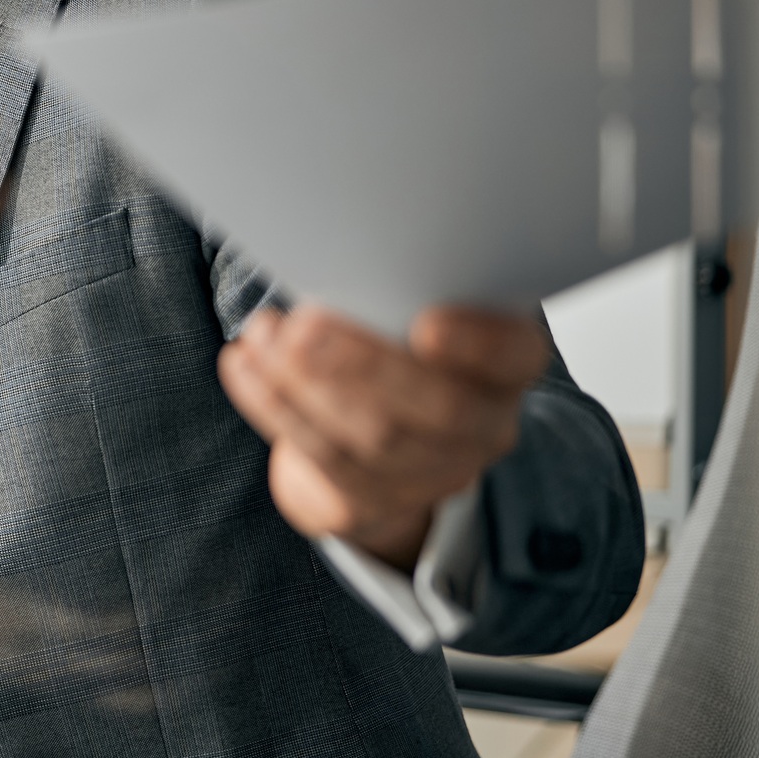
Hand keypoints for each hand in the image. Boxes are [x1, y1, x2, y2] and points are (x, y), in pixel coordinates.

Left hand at [218, 305, 548, 570]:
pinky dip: (273, 405)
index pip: (514, 356)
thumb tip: (343, 256)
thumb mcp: (406, 310)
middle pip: (440, 408)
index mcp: (505, 366)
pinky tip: (243, 366)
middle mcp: (484, 428)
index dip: (479, 344)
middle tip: (304, 328)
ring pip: (373, 438)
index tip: (427, 324)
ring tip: (262, 337)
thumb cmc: (389, 344)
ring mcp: (433, 474)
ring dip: (305, 383)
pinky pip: (322, 458)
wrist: (368, 438)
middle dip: (365, 365)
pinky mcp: (371, 502)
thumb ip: (394, 294)